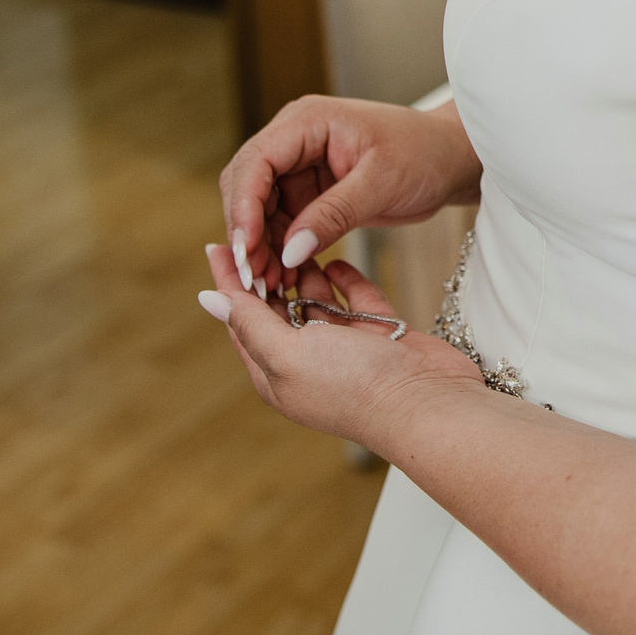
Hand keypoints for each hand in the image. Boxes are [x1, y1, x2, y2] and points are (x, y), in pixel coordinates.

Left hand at [198, 244, 481, 451]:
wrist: (427, 402)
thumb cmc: (355, 387)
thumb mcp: (288, 355)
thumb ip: (250, 323)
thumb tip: (208, 301)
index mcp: (275, 374)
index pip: (242, 320)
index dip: (228, 283)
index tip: (216, 244)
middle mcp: (306, 361)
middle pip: (275, 308)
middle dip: (265, 273)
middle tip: (258, 231)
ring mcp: (344, 347)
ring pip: (315, 300)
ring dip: (301, 271)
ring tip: (291, 235)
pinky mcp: (378, 332)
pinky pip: (354, 298)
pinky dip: (343, 278)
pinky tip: (333, 258)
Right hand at [217, 96, 478, 297]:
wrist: (452, 160)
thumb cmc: (424, 154)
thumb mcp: (381, 184)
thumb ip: (333, 215)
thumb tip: (288, 251)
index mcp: (307, 121)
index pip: (255, 162)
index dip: (243, 207)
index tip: (247, 250)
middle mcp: (295, 140)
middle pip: (247, 186)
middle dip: (247, 233)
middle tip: (254, 278)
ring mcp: (300, 166)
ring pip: (260, 210)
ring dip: (262, 247)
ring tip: (270, 286)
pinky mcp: (310, 192)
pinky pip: (282, 223)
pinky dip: (281, 249)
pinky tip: (285, 277)